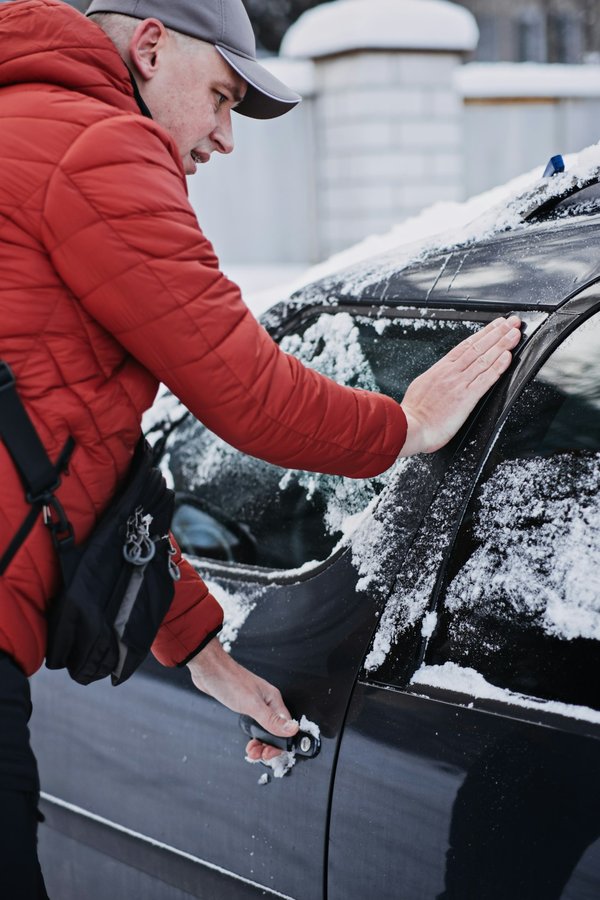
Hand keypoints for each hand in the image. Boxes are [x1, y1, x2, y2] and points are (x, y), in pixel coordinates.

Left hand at [187, 637, 298, 761]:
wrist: (208, 669)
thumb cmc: (229, 680)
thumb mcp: (252, 704)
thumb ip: (271, 720)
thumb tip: (293, 729)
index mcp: (273, 700)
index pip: (286, 727)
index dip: (279, 744)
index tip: (268, 753)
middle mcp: (267, 702)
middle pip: (276, 730)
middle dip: (268, 746)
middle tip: (257, 754)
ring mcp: (256, 703)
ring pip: (265, 729)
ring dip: (260, 743)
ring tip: (251, 751)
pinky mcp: (245, 705)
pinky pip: (255, 724)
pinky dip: (253, 736)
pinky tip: (248, 741)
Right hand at [400, 315, 521, 455]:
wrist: (409, 427)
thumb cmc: (414, 413)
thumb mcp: (421, 387)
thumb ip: (435, 379)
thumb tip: (440, 377)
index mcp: (440, 369)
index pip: (466, 346)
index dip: (483, 334)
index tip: (495, 325)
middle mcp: (451, 372)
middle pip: (478, 347)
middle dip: (497, 333)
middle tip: (512, 322)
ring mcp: (459, 384)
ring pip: (484, 359)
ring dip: (502, 344)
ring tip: (515, 334)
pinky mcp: (465, 398)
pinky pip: (485, 379)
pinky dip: (497, 366)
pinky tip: (507, 357)